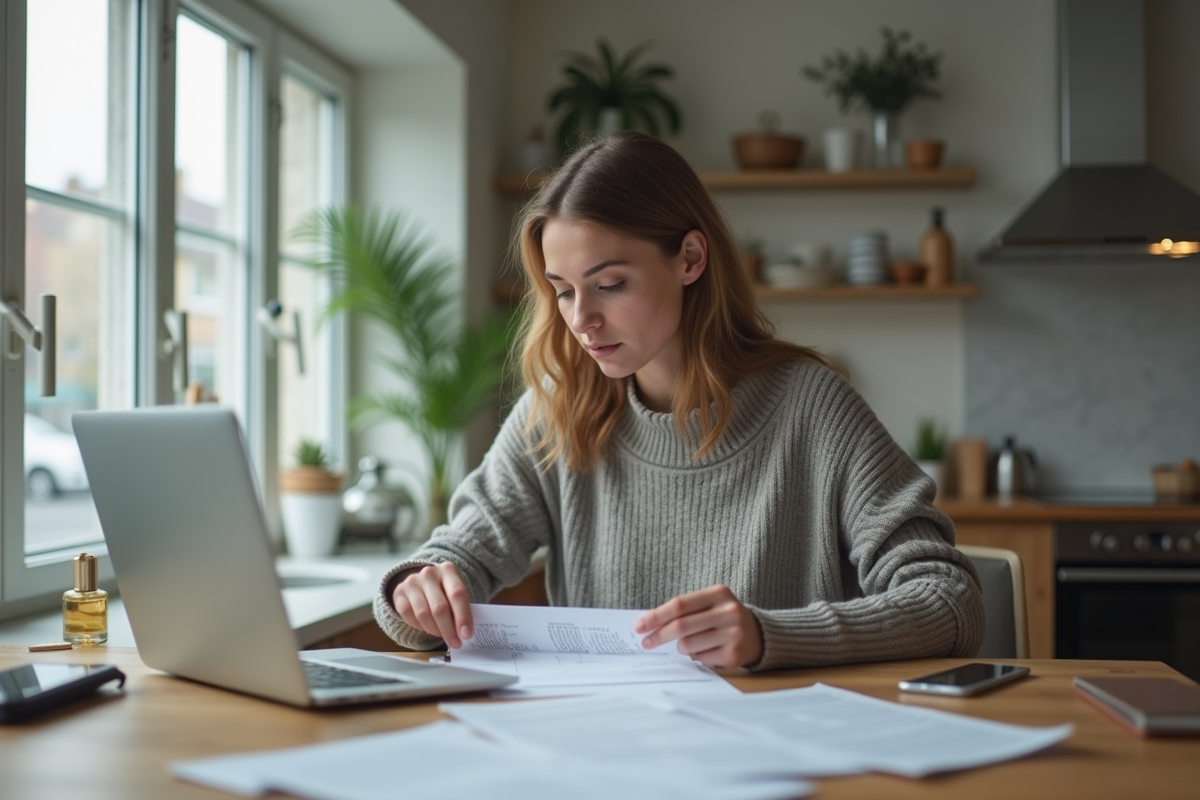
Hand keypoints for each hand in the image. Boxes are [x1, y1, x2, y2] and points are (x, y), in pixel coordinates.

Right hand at [391, 562, 472, 648]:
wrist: (420, 582)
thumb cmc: (443, 591)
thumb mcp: (454, 592)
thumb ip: (460, 607)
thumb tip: (464, 632)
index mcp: (448, 570)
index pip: (457, 594)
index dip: (463, 616)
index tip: (466, 635)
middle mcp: (429, 573)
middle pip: (439, 607)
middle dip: (448, 629)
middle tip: (455, 643)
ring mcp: (412, 582)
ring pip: (423, 614)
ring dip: (434, 630)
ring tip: (442, 636)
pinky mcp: (399, 593)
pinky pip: (409, 616)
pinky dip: (420, 627)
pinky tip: (428, 629)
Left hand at [633, 585, 763, 668]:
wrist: (759, 634)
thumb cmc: (723, 617)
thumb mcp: (709, 604)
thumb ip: (685, 610)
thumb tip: (649, 624)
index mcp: (719, 593)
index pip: (680, 605)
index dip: (656, 616)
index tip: (639, 626)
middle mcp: (728, 612)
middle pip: (682, 626)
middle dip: (659, 635)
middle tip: (646, 643)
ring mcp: (734, 634)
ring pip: (689, 645)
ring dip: (680, 647)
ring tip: (686, 645)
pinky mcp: (734, 654)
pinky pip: (701, 659)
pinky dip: (695, 656)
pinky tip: (705, 650)